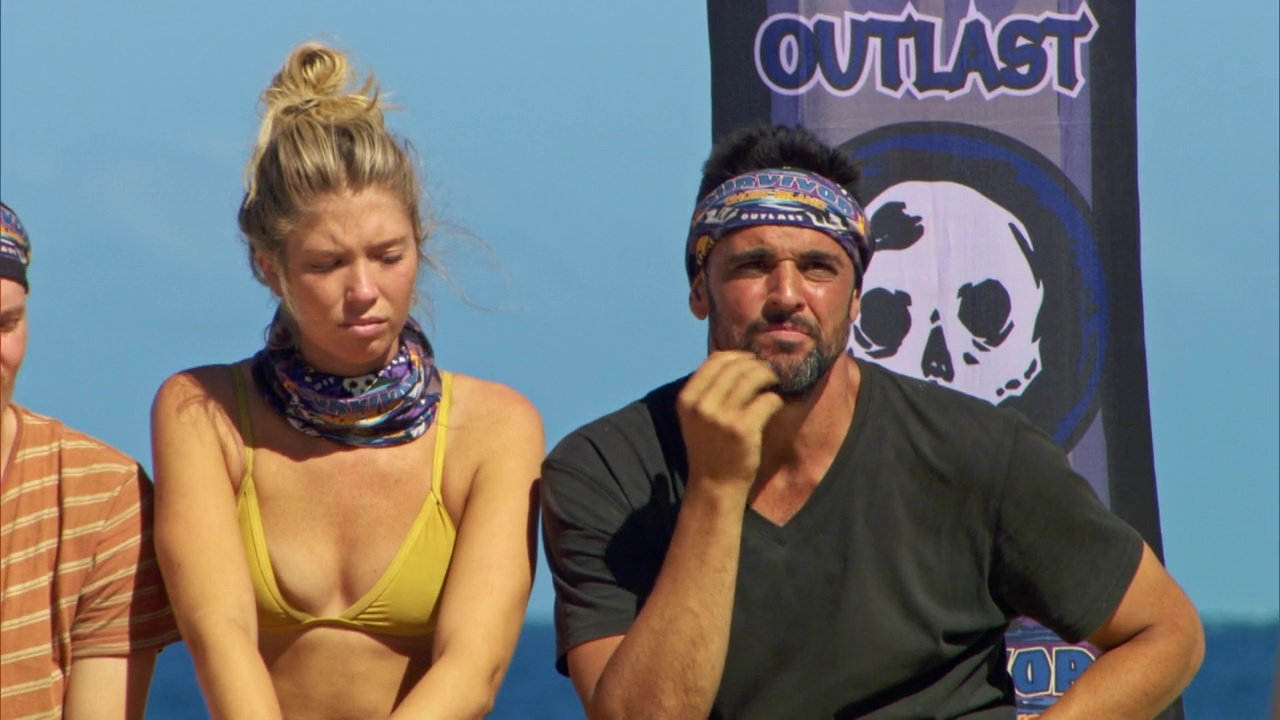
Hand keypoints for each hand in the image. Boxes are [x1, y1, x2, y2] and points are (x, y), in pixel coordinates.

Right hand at [677, 351, 783, 491]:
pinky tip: (775, 403)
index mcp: (687, 399)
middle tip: (768, 372)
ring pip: (752, 378)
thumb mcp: (696, 416)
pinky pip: (767, 399)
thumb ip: (708, 389)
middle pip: (736, 366)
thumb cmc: (709, 447)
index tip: (751, 361)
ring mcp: (721, 417)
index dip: (738, 355)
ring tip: (774, 383)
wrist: (714, 485)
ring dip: (768, 376)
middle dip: (757, 365)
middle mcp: (701, 405)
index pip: (715, 360)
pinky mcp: (743, 429)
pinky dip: (776, 398)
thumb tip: (736, 359)